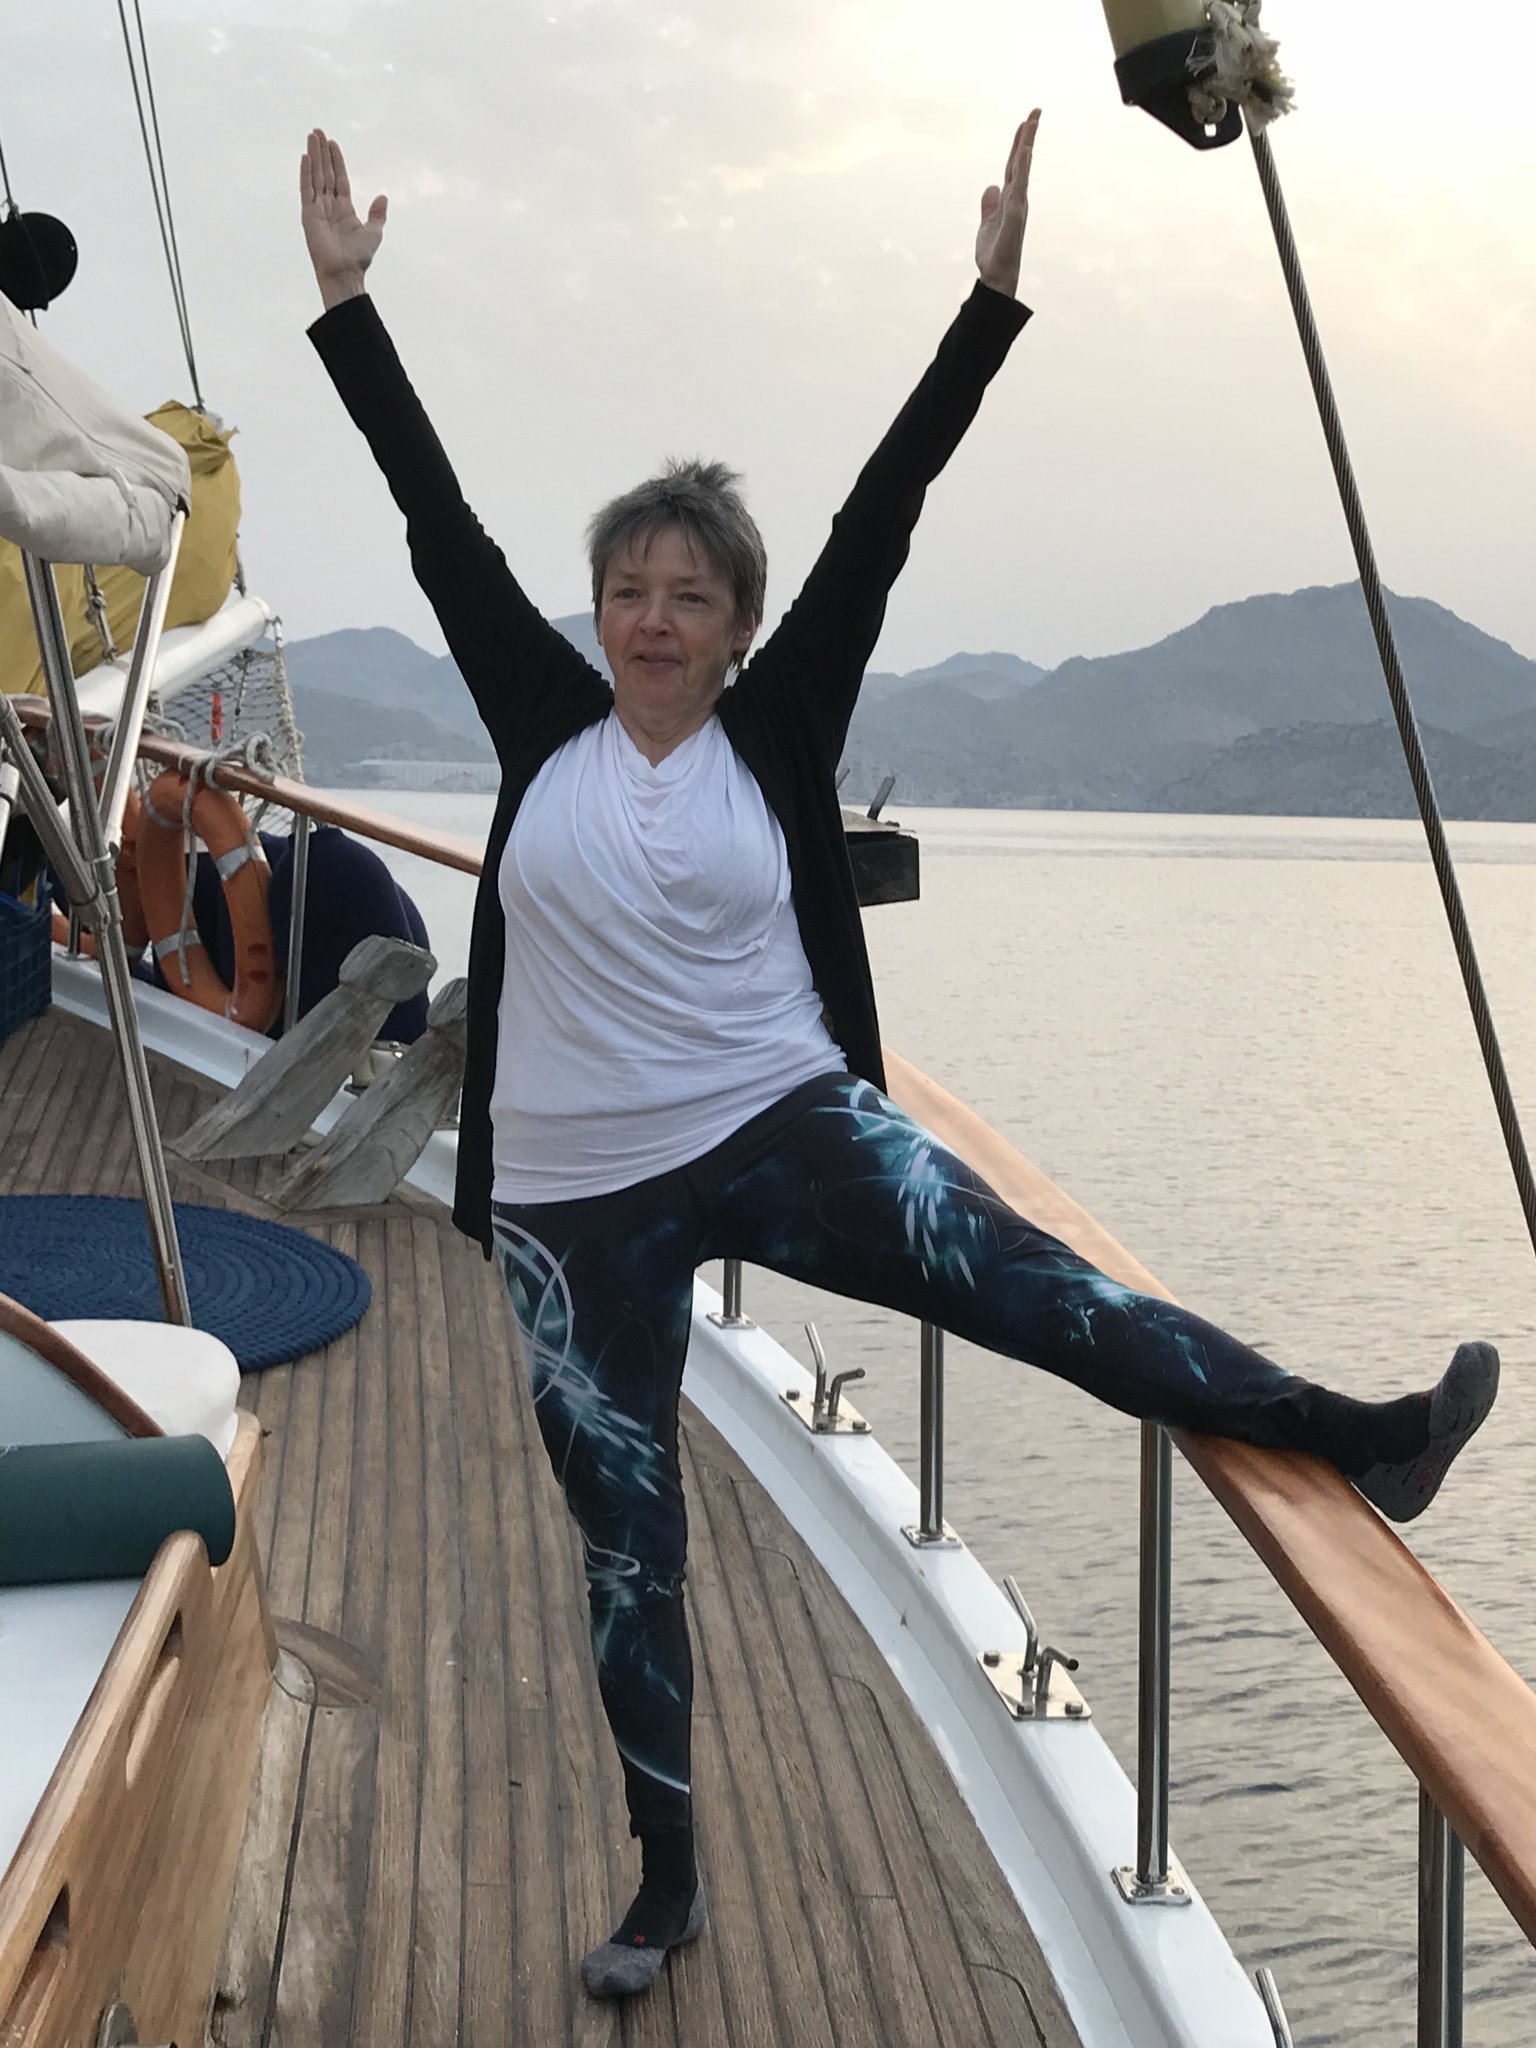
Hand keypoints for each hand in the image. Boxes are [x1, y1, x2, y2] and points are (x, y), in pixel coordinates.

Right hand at [300, 128, 387, 308]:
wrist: (345, 272)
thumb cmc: (358, 257)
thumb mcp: (374, 233)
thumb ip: (377, 215)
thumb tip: (383, 197)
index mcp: (344, 209)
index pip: (339, 178)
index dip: (337, 161)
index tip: (333, 143)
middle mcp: (329, 205)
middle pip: (325, 172)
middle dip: (322, 152)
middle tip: (317, 131)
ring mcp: (317, 208)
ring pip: (315, 175)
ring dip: (314, 155)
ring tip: (311, 136)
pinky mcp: (308, 214)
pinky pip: (306, 189)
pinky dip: (305, 173)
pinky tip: (305, 157)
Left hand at [974, 112, 1039, 299]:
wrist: (996, 277)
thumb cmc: (994, 254)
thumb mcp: (986, 224)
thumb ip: (989, 205)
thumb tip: (991, 186)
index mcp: (1011, 198)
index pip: (1014, 165)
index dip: (1018, 144)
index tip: (1025, 122)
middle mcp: (1018, 198)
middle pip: (1022, 161)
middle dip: (1028, 136)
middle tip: (1035, 111)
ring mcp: (1018, 206)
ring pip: (1023, 169)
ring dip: (1027, 145)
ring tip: (1031, 123)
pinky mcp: (1014, 216)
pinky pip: (1018, 187)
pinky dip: (1021, 170)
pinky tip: (1023, 153)